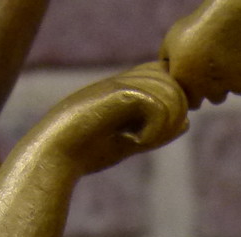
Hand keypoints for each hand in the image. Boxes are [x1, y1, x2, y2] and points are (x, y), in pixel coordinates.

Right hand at [35, 63, 190, 176]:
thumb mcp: (130, 141)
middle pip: (174, 81)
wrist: (54, 156)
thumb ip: (156, 130)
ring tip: (142, 141)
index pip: (166, 77)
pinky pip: (157, 106)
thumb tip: (187, 121)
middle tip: (153, 138)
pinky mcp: (115, 93)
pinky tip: (134, 143)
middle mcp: (122, 80)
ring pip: (170, 91)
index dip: (175, 101)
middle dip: (176, 112)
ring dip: (166, 123)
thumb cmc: (87, 152)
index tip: (165, 128)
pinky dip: (153, 131)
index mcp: (124, 87)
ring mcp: (117, 84)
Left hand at [162, 8, 240, 106]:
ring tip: (220, 65)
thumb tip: (166, 74)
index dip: (184, 91)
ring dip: (218, 87)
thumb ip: (166, 60)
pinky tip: (235, 63)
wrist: (230, 21)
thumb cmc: (197, 27)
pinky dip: (237, 79)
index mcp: (180, 78)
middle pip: (200, 102)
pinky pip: (238, 88)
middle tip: (204, 73)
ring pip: (219, 96)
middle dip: (200, 92)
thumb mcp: (171, 39)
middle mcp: (199, 89)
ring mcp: (221, 89)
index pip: (180, 99)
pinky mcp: (240, 86)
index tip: (188, 80)